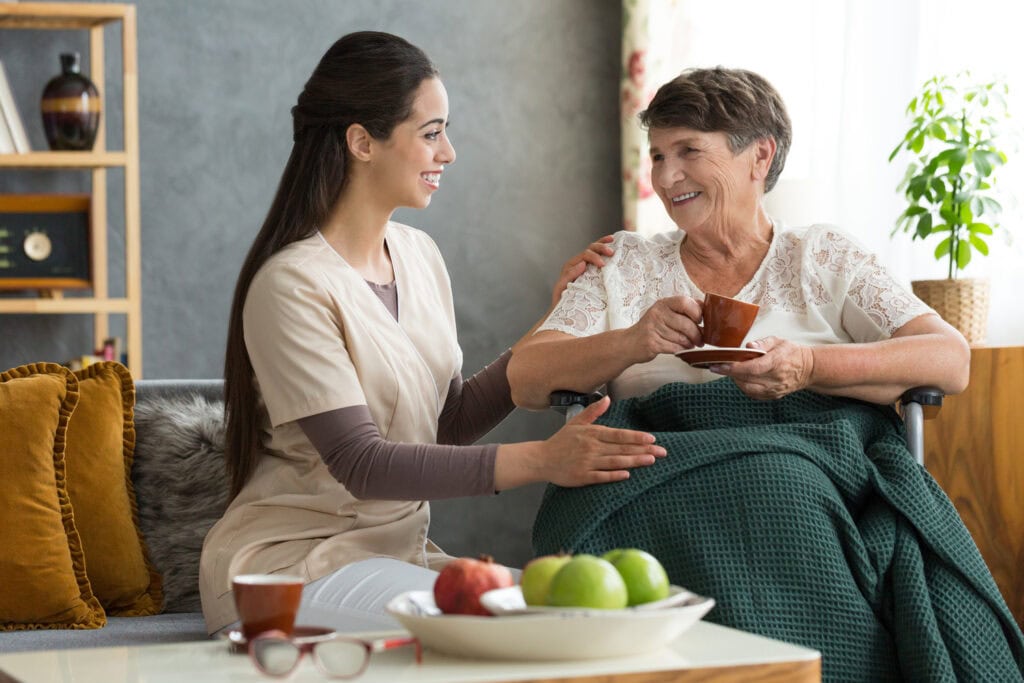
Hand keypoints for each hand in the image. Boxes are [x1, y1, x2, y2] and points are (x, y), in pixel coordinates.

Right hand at [540, 396, 665, 485]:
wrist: (541, 459)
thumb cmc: (560, 441)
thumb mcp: (576, 423)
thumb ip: (593, 412)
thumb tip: (608, 399)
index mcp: (592, 434)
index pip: (618, 434)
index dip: (636, 436)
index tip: (652, 438)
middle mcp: (591, 447)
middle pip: (621, 448)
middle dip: (643, 450)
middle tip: (662, 452)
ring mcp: (587, 462)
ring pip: (615, 462)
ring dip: (634, 461)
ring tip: (651, 460)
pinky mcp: (582, 477)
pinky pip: (601, 476)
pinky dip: (614, 475)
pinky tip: (628, 475)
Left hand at [551, 235, 614, 306]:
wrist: (562, 312)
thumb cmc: (561, 302)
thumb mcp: (562, 289)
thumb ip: (569, 276)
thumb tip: (583, 264)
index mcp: (571, 267)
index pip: (584, 256)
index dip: (594, 257)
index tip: (603, 264)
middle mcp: (577, 264)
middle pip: (590, 249)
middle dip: (601, 248)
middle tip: (611, 253)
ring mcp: (584, 267)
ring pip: (594, 250)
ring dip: (603, 245)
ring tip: (614, 242)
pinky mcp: (590, 272)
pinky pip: (597, 257)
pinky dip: (604, 249)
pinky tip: (613, 245)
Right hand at [626, 296, 703, 361]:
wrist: (629, 343)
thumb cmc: (652, 328)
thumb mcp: (665, 313)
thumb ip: (683, 309)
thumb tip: (705, 306)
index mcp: (663, 304)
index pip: (685, 302)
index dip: (697, 312)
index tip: (700, 320)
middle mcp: (657, 313)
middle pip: (686, 323)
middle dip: (697, 334)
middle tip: (701, 340)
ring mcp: (653, 328)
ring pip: (681, 338)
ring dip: (689, 343)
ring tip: (691, 344)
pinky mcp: (651, 343)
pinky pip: (674, 347)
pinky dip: (681, 350)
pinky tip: (681, 349)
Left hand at [708, 336, 814, 399]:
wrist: (808, 369)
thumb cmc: (791, 353)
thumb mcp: (778, 341)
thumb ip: (763, 343)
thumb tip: (748, 346)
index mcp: (777, 362)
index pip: (752, 368)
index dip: (733, 368)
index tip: (719, 365)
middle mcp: (776, 378)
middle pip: (747, 380)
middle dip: (730, 374)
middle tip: (719, 367)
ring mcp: (775, 389)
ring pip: (748, 389)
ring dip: (736, 380)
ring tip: (731, 371)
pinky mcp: (773, 396)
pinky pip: (753, 394)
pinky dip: (744, 387)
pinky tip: (741, 378)